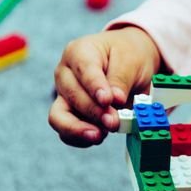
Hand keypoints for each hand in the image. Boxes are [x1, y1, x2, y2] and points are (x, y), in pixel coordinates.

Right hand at [48, 27, 160, 146]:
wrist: (130, 62)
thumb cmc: (128, 55)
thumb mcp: (131, 60)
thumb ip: (121, 79)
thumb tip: (114, 100)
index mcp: (79, 52)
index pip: (84, 71)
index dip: (95, 87)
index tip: (108, 100)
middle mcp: (66, 74)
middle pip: (72, 96)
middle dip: (94, 112)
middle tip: (114, 121)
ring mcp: (65, 95)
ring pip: (59, 117)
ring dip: (80, 129)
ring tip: (101, 135)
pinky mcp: (70, 113)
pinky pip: (66, 131)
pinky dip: (81, 138)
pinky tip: (99, 136)